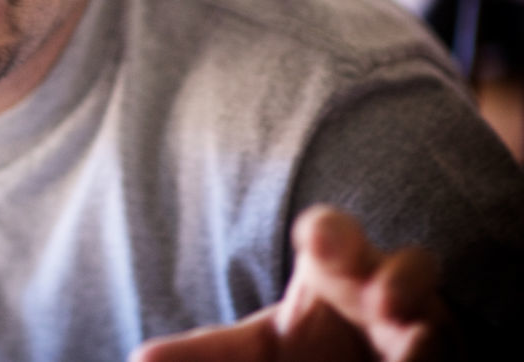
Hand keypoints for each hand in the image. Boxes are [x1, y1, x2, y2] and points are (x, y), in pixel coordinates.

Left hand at [131, 205, 453, 361]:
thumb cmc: (309, 349)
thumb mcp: (256, 351)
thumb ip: (204, 355)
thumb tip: (139, 359)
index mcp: (335, 270)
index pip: (334, 234)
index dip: (333, 234)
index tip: (322, 245)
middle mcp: (388, 295)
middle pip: (405, 270)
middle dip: (399, 278)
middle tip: (384, 298)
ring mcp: (424, 332)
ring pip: (437, 327)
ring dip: (427, 340)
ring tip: (412, 350)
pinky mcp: (442, 359)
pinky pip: (441, 359)